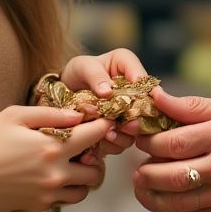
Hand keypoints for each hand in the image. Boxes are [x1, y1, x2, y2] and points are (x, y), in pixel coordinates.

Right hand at [0, 105, 112, 211]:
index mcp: (52, 147)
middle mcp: (56, 174)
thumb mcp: (15, 116)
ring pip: (84, 190)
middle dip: (96, 157)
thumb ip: (51, 114)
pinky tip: (54, 175)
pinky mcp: (39, 206)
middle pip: (97, 170)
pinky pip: (65, 201)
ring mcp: (48, 193)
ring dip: (83, 176)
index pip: (94, 136)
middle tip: (84, 147)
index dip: (103, 125)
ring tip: (71, 163)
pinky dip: (67, 190)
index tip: (102, 121)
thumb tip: (78, 115)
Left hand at [60, 47, 148, 161]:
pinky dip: (112, 144)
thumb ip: (95, 75)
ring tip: (108, 135)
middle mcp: (135, 93)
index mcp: (129, 69)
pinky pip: (122, 142)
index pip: (145, 80)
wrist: (63, 92)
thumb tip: (108, 92)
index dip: (147, 92)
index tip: (136, 102)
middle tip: (126, 125)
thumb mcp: (83, 67)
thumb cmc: (78, 72)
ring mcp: (128, 114)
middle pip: (146, 110)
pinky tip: (100, 143)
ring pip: (136, 130)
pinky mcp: (119, 131)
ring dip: (124, 135)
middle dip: (137, 120)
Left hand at [132, 88, 210, 211]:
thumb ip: (193, 106)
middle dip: (145, 171)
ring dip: (151, 193)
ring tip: (143, 182)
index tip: (140, 137)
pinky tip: (166, 195)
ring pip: (176, 201)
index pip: (172, 143)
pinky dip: (172, 205)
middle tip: (137, 164)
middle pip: (168, 176)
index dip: (148, 142)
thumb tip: (157, 98)